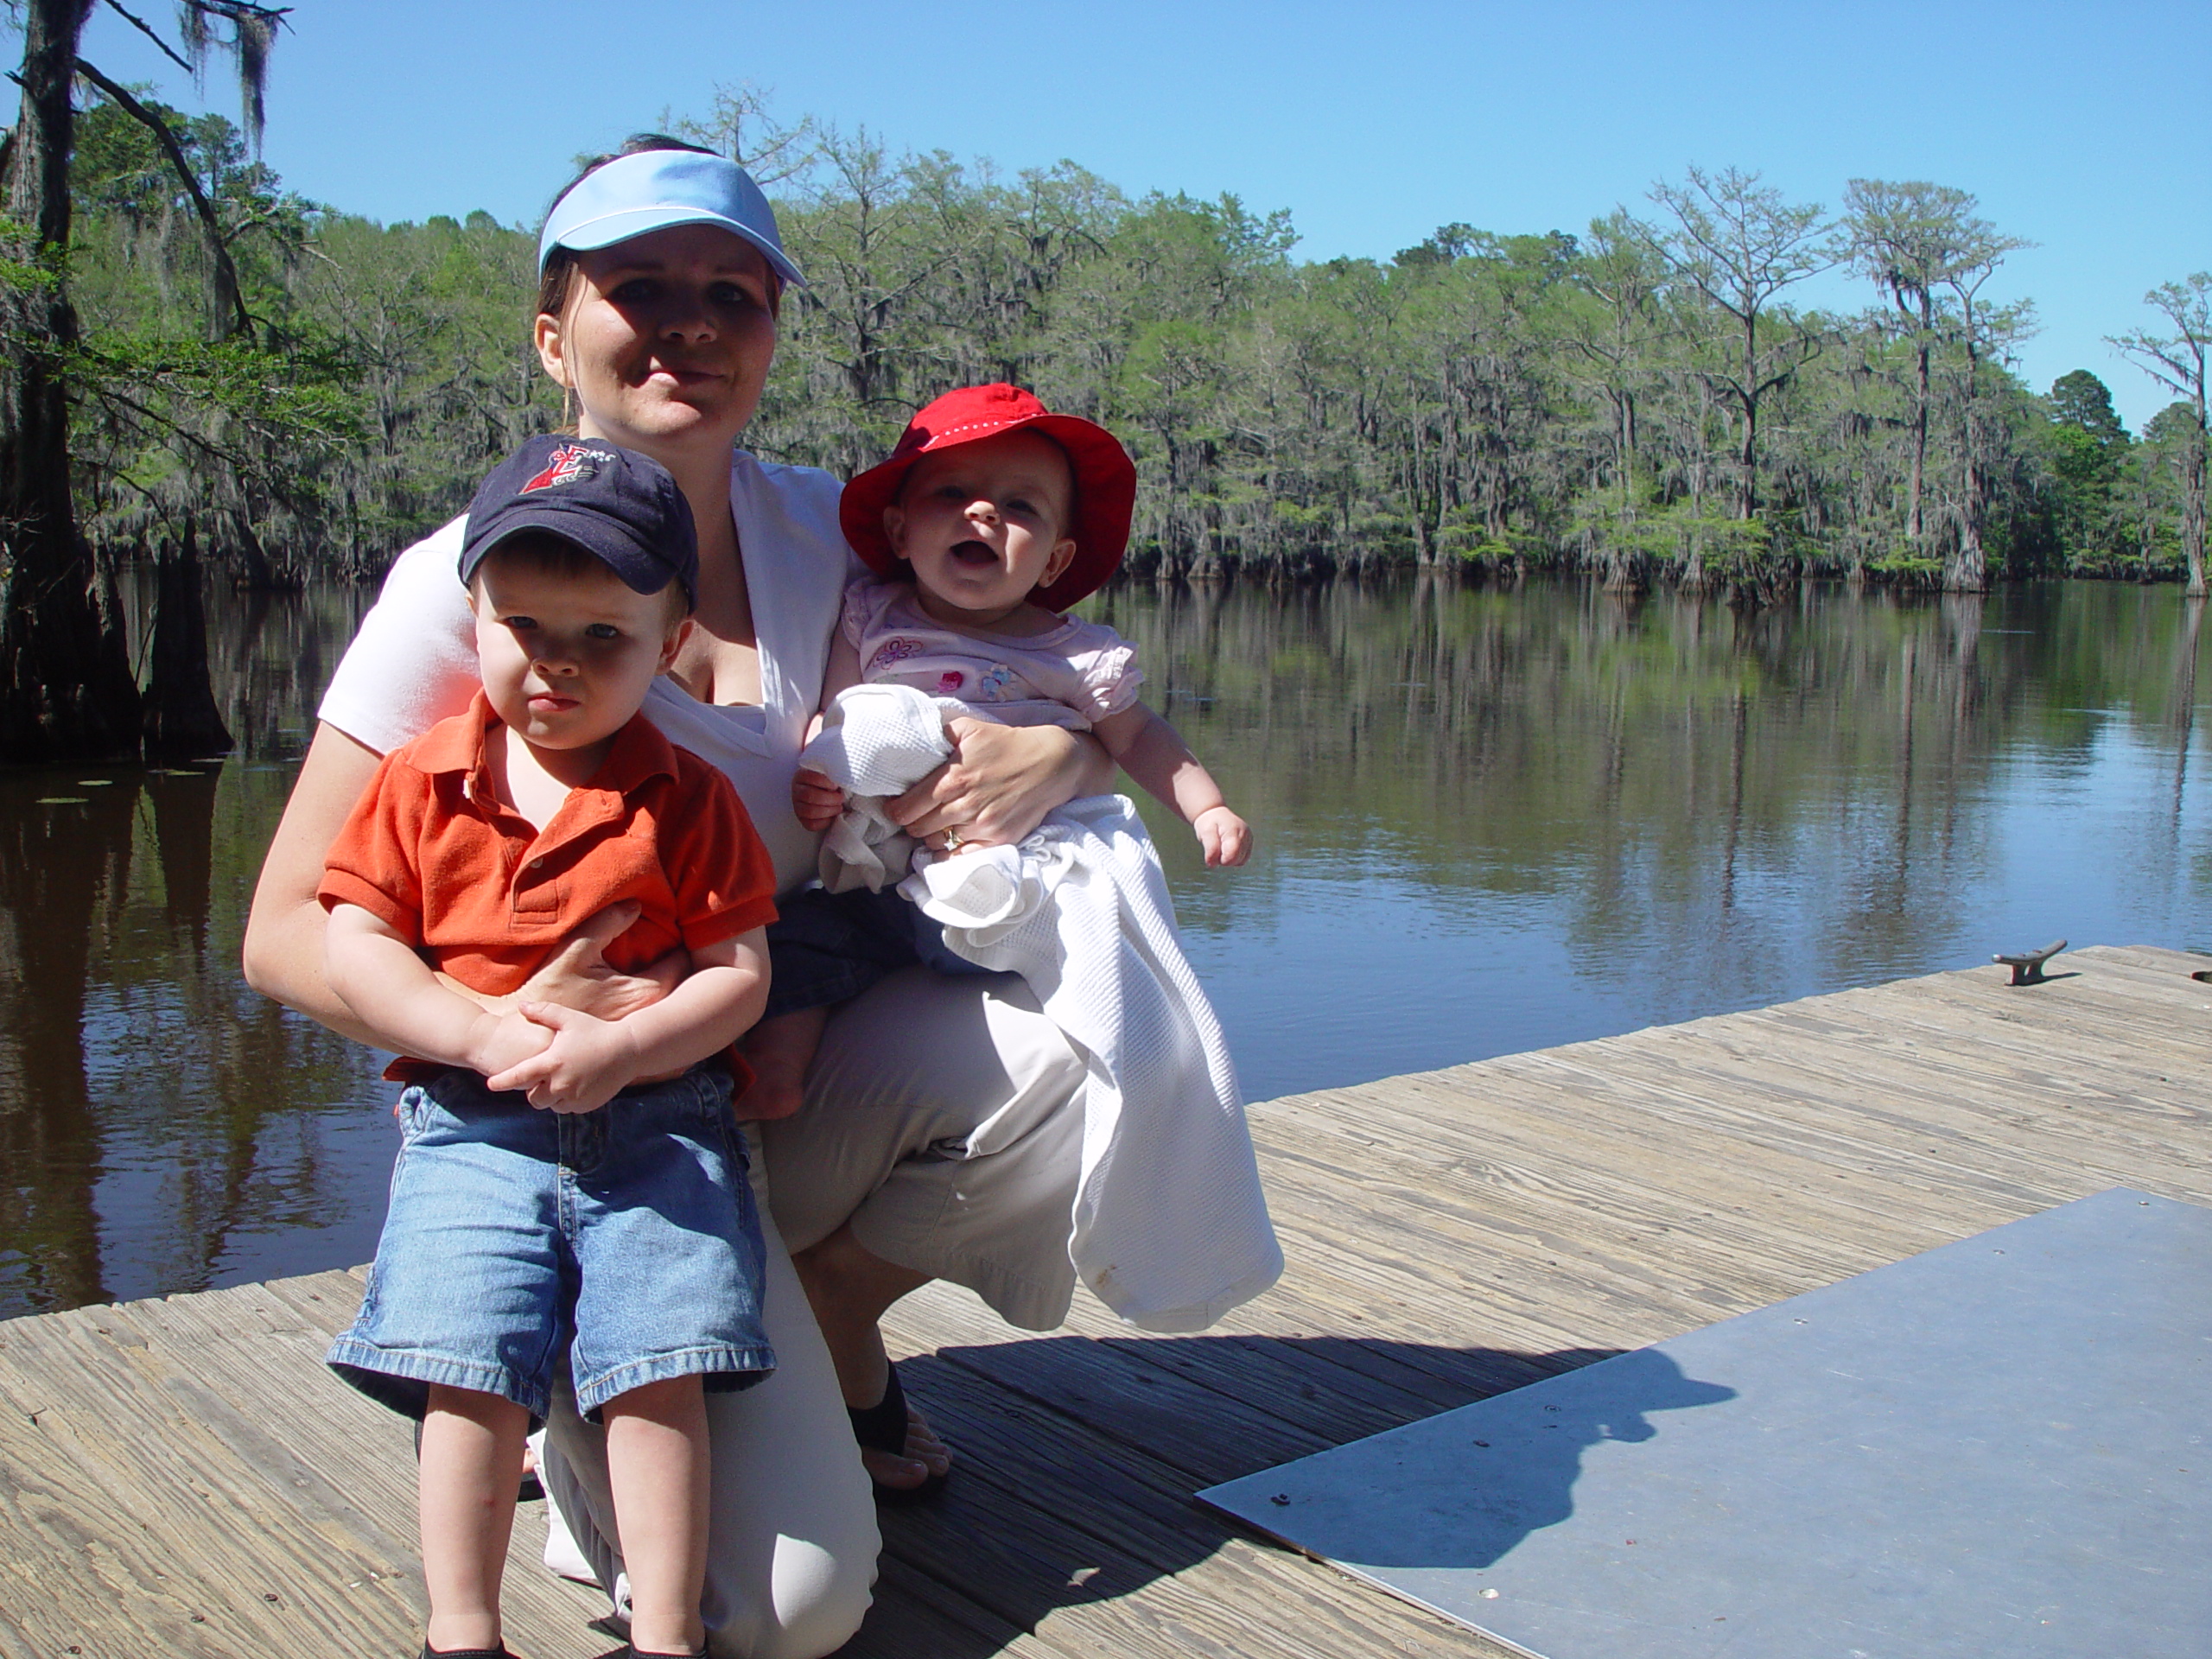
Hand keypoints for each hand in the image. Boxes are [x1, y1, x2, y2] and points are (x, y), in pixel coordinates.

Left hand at [483, 1002, 641, 1112]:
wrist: (628, 1050)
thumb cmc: (596, 1031)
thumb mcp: (569, 1019)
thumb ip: (543, 1012)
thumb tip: (521, 1006)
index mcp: (552, 1062)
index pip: (518, 1077)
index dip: (502, 1082)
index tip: (490, 1085)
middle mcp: (561, 1084)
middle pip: (533, 1098)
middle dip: (533, 1090)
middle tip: (541, 1078)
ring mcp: (575, 1097)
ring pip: (551, 1105)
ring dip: (551, 1096)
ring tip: (560, 1079)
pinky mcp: (586, 1105)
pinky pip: (568, 1108)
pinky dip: (567, 1100)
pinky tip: (576, 1084)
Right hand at [512, 900, 682, 1022]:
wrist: (529, 1036)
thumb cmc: (550, 994)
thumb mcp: (574, 951)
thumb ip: (607, 925)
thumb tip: (635, 905)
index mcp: (644, 992)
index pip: (683, 963)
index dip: (686, 943)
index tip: (682, 927)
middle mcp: (650, 1013)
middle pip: (683, 982)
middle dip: (683, 960)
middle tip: (682, 939)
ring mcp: (641, 1027)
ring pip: (670, 997)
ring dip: (672, 978)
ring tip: (667, 956)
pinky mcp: (630, 1035)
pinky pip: (656, 1011)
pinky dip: (660, 996)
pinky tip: (647, 981)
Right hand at [792, 765, 845, 831]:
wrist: (822, 788)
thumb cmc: (827, 777)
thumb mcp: (828, 766)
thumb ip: (831, 762)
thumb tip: (842, 751)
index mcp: (801, 774)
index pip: (810, 777)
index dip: (825, 782)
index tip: (836, 784)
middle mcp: (796, 790)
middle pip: (810, 796)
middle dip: (831, 799)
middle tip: (841, 798)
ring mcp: (797, 805)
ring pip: (810, 811)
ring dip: (829, 811)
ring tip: (839, 807)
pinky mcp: (801, 818)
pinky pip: (810, 824)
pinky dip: (824, 822)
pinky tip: (832, 816)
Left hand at [890, 718, 1089, 848]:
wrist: (1052, 764)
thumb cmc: (1006, 745)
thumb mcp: (969, 728)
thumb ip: (937, 735)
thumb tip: (912, 741)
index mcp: (952, 778)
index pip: (907, 808)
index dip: (895, 810)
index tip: (895, 808)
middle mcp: (965, 805)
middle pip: (918, 828)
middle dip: (911, 822)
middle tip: (916, 814)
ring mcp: (982, 826)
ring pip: (937, 842)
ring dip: (931, 834)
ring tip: (936, 823)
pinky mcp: (999, 840)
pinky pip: (962, 856)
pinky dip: (950, 852)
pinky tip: (949, 841)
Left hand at [1195, 806, 1251, 866]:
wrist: (1215, 814)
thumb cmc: (1209, 823)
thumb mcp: (1205, 833)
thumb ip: (1210, 848)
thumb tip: (1212, 864)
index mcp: (1234, 830)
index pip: (1232, 856)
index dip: (1221, 859)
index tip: (1214, 852)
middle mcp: (1245, 835)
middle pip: (1237, 860)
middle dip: (1224, 859)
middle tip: (1217, 847)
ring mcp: (1249, 839)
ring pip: (1240, 861)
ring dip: (1229, 859)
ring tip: (1222, 846)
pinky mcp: (1249, 843)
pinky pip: (1242, 859)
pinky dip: (1233, 858)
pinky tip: (1227, 849)